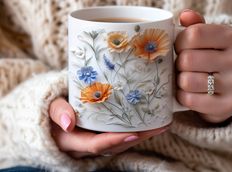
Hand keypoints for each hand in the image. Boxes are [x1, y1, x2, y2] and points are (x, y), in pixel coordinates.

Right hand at [49, 97, 168, 157]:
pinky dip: (132, 130)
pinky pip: (117, 135)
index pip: (95, 145)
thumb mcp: (50, 107)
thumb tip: (68, 123)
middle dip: (137, 138)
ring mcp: (93, 140)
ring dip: (140, 135)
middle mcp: (85, 145)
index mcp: (72, 141)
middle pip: (114, 145)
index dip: (114, 141)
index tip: (134, 134)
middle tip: (159, 127)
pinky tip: (146, 121)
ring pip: (119, 142)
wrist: (51, 113)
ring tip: (160, 124)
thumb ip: (57, 111)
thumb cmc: (50, 108)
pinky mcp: (99, 133)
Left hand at [175, 9, 231, 122]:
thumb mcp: (215, 36)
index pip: (193, 35)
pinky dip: (183, 95)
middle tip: (184, 64)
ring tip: (187, 77)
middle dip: (179, 63)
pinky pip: (190, 100)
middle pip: (187, 60)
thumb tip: (185, 15)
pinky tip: (189, 91)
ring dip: (181, 80)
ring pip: (187, 81)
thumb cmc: (220, 54)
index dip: (179, 42)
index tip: (181, 47)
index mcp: (231, 37)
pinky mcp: (226, 106)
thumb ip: (198, 26)